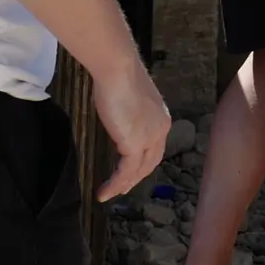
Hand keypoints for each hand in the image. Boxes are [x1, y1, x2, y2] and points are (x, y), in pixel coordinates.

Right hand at [90, 56, 172, 200]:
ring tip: (110, 194)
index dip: (143, 163)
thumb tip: (120, 116)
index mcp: (161, 119)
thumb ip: (129, 113)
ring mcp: (150, 138)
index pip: (155, 148)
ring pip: (138, 170)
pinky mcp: (135, 144)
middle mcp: (160, 130)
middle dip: (136, 178)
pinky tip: (104, 192)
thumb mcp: (128, 99)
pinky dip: (115, 184)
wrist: (118, 69)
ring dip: (123, 185)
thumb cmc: (118, 77)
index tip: (130, 172)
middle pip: (150, 162)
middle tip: (122, 189)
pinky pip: (125, 172)